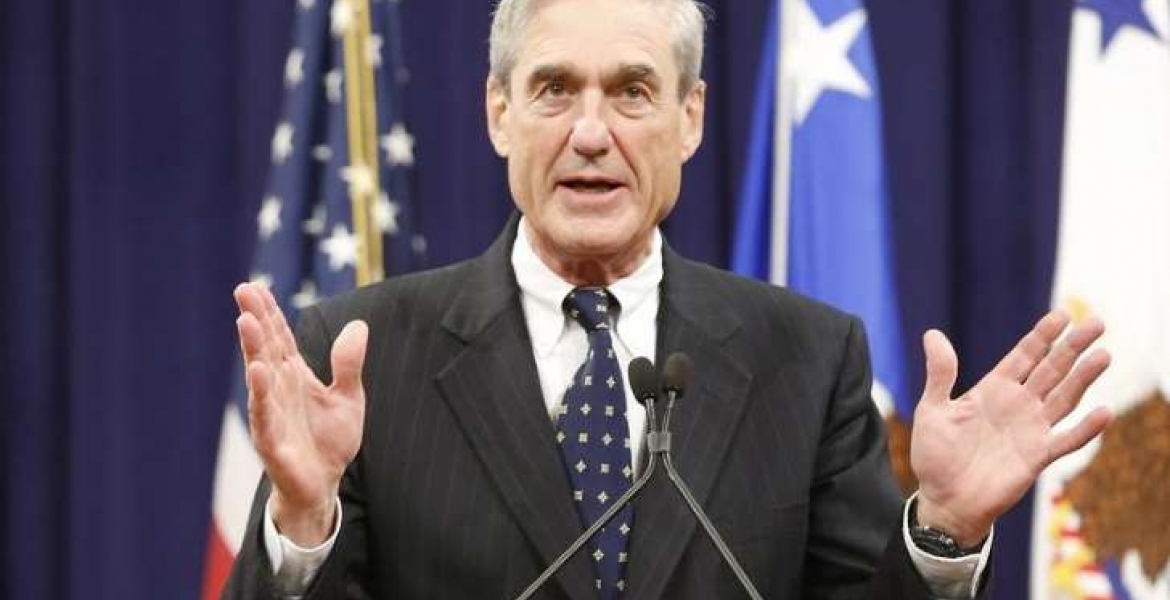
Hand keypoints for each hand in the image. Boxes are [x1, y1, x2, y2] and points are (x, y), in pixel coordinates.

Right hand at [233, 282, 367, 545]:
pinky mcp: (272, 441)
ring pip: (259, 376)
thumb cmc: (330, 441)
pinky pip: (264, 415)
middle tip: (244, 290)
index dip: (269, 312)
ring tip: (245, 322)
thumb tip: (358, 325)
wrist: (323, 486)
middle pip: (265, 348)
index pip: (280, 337)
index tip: (256, 286)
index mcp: (293, 376)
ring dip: (252, 349)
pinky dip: (260, 394)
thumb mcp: (349, 397)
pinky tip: (257, 372)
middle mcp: (278, 389)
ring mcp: (272, 414)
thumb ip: (349, 364)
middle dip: (255, 319)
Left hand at [909, 311, 1111, 547]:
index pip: (1024, 356)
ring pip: (1065, 398)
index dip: (1042, 335)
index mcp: (993, 390)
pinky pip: (1067, 440)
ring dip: (1084, 378)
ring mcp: (1031, 430)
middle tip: (1097, 322)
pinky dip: (1086, 428)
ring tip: (1104, 355)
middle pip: (1051, 369)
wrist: (944, 500)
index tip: (1062, 314)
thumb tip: (932, 334)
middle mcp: (1017, 405)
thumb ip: (940, 374)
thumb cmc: (935, 455)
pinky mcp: (1038, 457)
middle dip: (1073, 347)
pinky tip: (1104, 412)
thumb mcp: (932, 409)